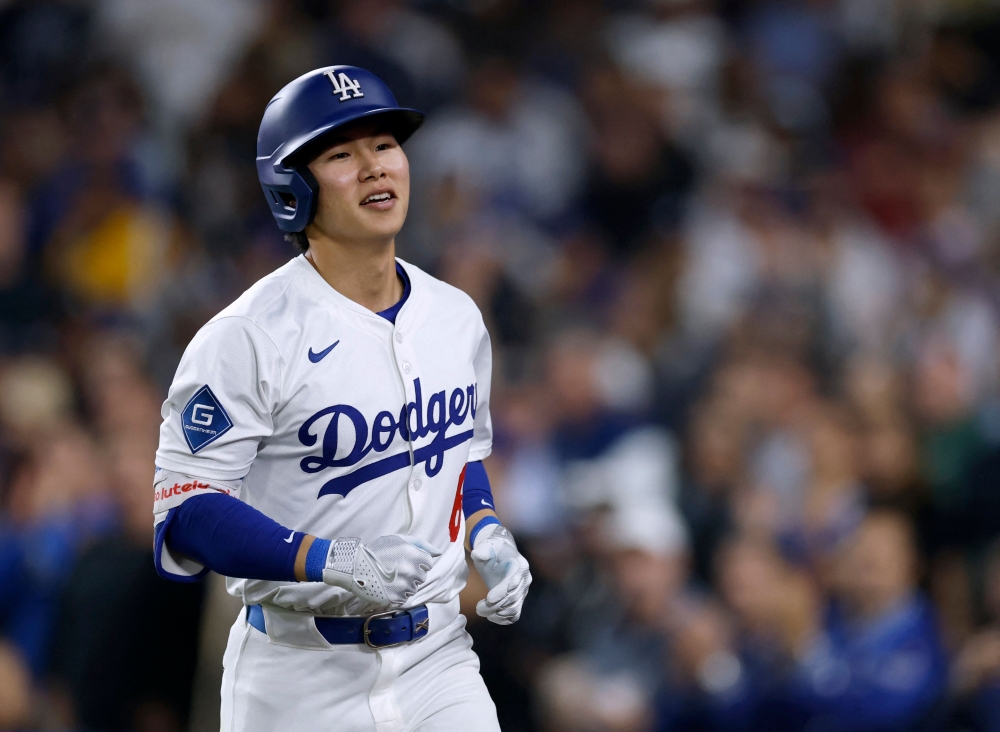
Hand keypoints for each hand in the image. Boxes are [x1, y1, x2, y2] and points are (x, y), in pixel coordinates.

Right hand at [322, 535, 440, 609]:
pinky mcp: (394, 598)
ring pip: (413, 588)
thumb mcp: (399, 539)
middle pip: (422, 577)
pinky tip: (388, 586)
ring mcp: (402, 586)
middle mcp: (410, 572)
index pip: (428, 563)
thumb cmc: (377, 550)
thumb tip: (438, 553)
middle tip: (397, 569)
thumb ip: (422, 544)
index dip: (418, 562)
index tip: (406, 560)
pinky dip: (398, 594)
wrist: (354, 565)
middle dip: (413, 573)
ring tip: (391, 577)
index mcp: (414, 556)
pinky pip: (404, 598)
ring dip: (406, 584)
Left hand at [470, 524, 530, 624]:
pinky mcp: (518, 599)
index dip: (502, 592)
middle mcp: (525, 580)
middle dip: (496, 605)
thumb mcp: (487, 546)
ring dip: (498, 614)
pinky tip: (491, 617)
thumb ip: (483, 550)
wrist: (500, 554)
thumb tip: (477, 554)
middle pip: (513, 598)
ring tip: (482, 611)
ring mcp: (523, 591)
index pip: (514, 582)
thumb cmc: (493, 550)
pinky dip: (504, 619)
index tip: (489, 599)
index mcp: (520, 565)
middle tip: (479, 608)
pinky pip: (515, 614)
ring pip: (514, 608)